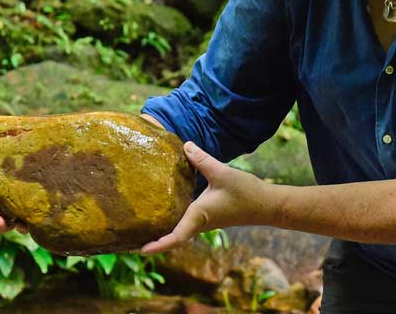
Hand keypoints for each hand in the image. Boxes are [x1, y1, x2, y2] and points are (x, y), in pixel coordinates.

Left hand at [139, 141, 281, 253]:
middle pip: (171, 237)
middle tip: (129, 239)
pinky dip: (171, 221)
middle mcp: (198, 223)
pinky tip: (163, 209)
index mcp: (199, 216)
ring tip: (140, 225)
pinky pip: (184, 222)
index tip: (141, 250)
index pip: (176, 237)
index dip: (158, 245)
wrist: (266, 205)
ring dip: (161, 231)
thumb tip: (185, 146)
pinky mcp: (206, 216)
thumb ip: (202, 160)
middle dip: (152, 241)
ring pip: (177, 230)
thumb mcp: (222, 173)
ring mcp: (202, 221)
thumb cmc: (246, 193)